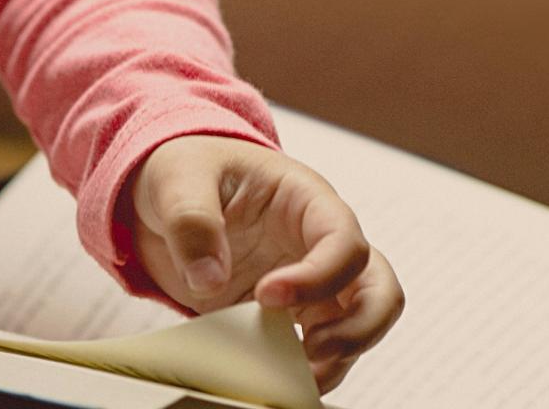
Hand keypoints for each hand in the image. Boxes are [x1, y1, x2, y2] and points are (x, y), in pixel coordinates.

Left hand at [127, 135, 403, 392]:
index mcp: (306, 200)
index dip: (318, 276)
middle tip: (311, 350)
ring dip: (337, 358)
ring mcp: (310, 283)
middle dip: (359, 328)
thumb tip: (209, 278)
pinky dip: (306, 370)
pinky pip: (319, 348)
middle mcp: (320, 244)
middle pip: (378, 289)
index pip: (344, 241)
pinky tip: (277, 379)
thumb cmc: (187, 170)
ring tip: (292, 376)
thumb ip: (191, 221)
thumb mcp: (177, 178)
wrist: (170, 195)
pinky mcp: (289, 316)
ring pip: (359, 327)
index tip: (266, 295)